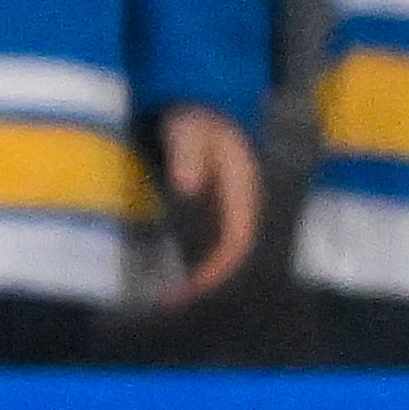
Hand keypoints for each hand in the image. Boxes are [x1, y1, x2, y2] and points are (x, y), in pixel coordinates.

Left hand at [156, 102, 261, 305]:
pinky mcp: (211, 212)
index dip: (220, 267)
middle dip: (205, 283)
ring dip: (197, 278)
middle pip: (230, 255)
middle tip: (170, 303)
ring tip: (166, 301)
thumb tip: (187, 187)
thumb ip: (188, 156)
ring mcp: (226, 211)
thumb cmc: (195, 118)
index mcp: (242, 191)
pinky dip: (190, 263)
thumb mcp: (188, 132)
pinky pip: (205, 244)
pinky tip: (168, 277)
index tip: (195, 286)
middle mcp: (239, 207)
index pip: (238, 239)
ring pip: (218, 253)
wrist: (202, 106)